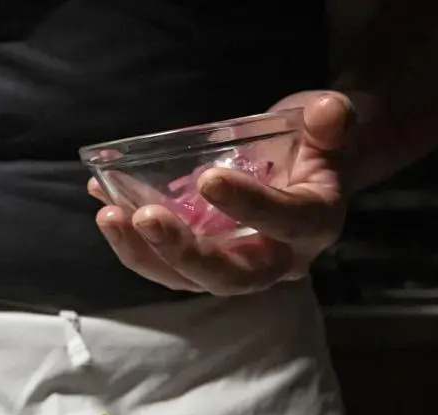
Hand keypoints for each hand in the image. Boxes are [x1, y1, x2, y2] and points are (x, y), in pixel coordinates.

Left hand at [90, 91, 355, 295]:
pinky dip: (133, 244)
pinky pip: (166, 266)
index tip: (208, 178)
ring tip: (109, 216)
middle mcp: (278, 260)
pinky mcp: (204, 264)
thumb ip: (331, 118)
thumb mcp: (329, 119)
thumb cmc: (314, 141)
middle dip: (184, 252)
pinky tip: (105, 207)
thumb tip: (327, 113)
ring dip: (145, 254)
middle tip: (144, 217)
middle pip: (231, 276)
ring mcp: (236, 267)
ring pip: (188, 279)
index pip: (286, 222)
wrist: (305, 166)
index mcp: (314, 224)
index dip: (250, 205)